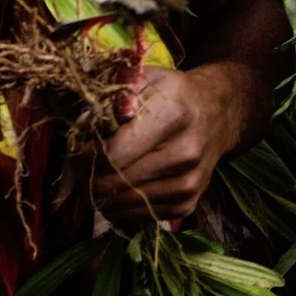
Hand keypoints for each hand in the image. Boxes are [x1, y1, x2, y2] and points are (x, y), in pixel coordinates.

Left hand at [95, 63, 252, 222]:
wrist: (218, 112)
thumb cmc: (173, 93)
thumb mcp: (146, 78)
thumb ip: (112, 93)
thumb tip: (81, 119)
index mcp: (172, 115)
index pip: (112, 154)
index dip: (85, 155)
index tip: (77, 147)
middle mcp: (185, 152)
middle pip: (114, 183)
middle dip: (88, 177)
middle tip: (80, 165)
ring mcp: (188, 182)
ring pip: (122, 205)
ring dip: (100, 196)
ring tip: (95, 176)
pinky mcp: (188, 203)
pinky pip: (138, 217)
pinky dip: (119, 208)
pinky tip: (117, 189)